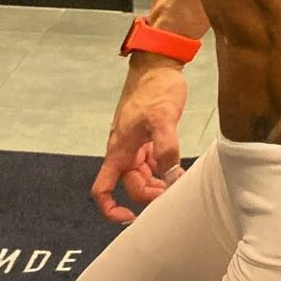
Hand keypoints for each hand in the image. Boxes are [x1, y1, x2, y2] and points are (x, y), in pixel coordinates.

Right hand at [90, 62, 187, 225]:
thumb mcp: (163, 118)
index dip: (110, 208)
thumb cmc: (156, 88)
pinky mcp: (148, 138)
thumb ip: (166, 149)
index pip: (102, 188)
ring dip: (158, 183)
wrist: (159, 64)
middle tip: (172, 191)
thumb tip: (171, 178)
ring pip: (142, 176)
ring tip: (178, 181)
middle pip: (130, 186)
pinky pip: (152, 163)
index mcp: (119, 149)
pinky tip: (178, 170)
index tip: (129, 216)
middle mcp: (124, 150)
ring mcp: (136, 144)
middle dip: (148, 194)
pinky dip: (163, 170)